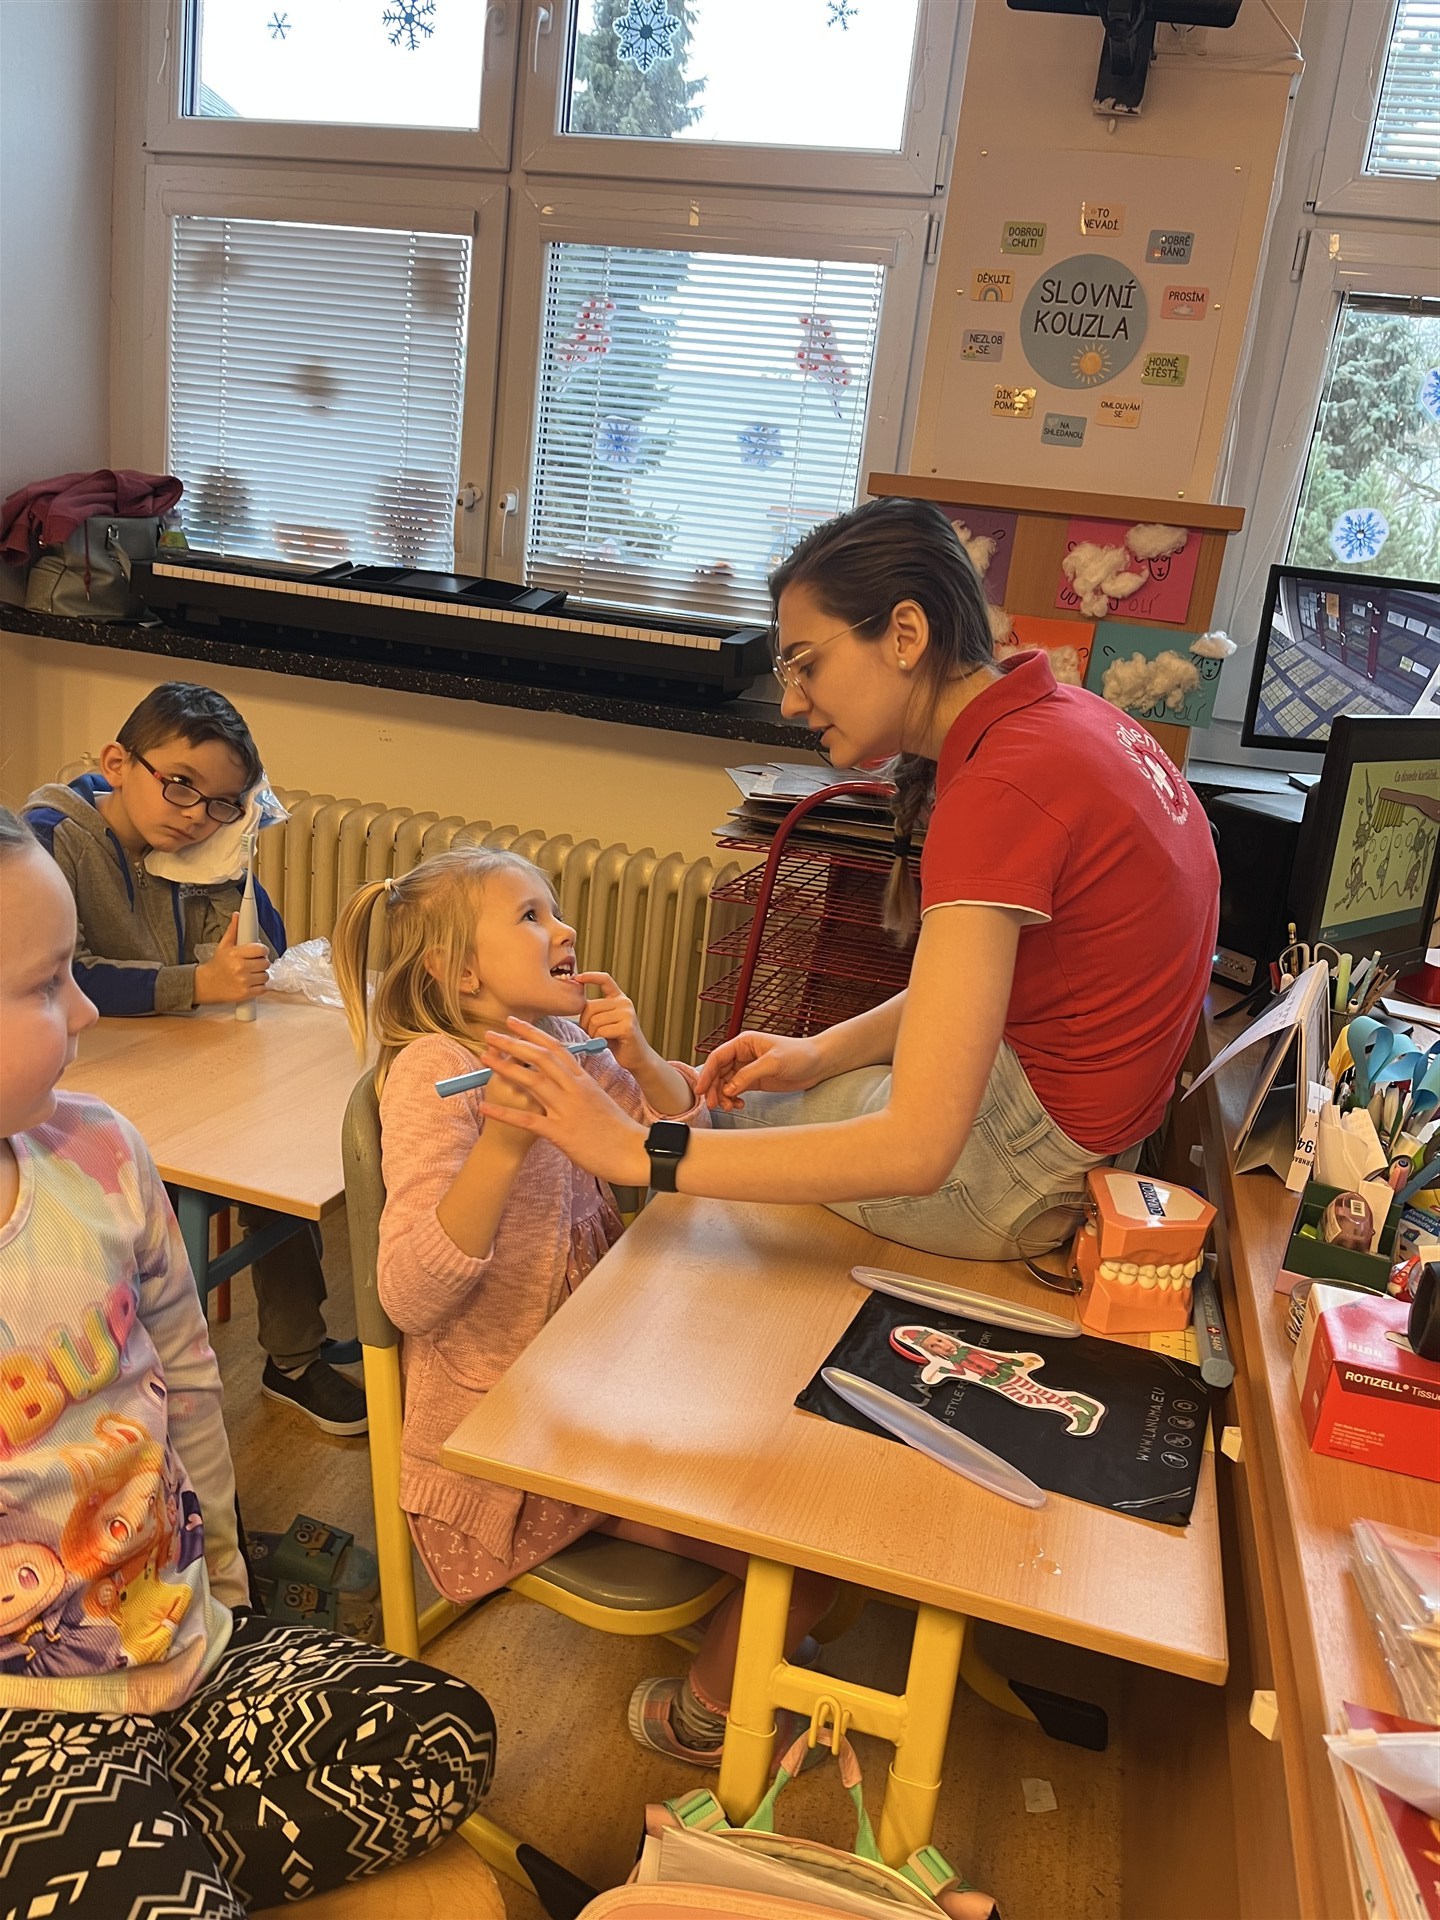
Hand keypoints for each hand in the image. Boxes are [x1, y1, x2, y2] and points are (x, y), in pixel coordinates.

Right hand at [194, 913, 268, 1005]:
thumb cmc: (217, 964)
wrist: (206, 984)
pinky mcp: (245, 993)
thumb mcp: (224, 945)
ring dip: (261, 975)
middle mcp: (240, 967)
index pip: (261, 949)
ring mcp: (243, 981)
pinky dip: (259, 986)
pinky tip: (251, 983)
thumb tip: (238, 915)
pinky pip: (263, 988)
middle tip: (253, 963)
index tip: (258, 952)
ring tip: (251, 973)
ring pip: (266, 976)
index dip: (262, 950)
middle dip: (261, 963)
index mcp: (236, 953)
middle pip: (266, 963)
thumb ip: (233, 930)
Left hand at [476, 1019, 649, 1185]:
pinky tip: (485, 1106)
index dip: (532, 1033)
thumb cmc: (617, 1129)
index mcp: (583, 1080)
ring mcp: (567, 1110)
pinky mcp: (561, 1133)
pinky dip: (504, 1112)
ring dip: (505, 1068)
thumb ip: (580, 1087)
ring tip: (484, 1058)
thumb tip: (566, 1077)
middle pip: (540, 1058)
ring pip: (532, 1082)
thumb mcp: (599, 1099)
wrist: (632, 1152)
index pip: (556, 1048)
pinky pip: (527, 1120)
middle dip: (513, 1043)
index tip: (514, 1023)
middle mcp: (575, 1089)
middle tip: (490, 1033)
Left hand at [576, 970, 651, 1075]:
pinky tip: (607, 1043)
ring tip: (602, 1039)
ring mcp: (627, 1014)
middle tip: (593, 1034)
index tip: (578, 977)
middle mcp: (624, 1003)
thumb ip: (596, 1011)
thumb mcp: (606, 1021)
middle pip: (591, 1007)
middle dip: (585, 1023)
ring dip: (593, 1034)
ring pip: (595, 1021)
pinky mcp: (627, 1027)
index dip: (590, 976)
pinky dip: (599, 1040)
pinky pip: (601, 1031)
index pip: (605, 980)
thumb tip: (575, 1004)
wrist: (637, 1057)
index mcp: (619, 998)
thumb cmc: (617, 1040)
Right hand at [695, 1030, 826, 1110]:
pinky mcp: (755, 1080)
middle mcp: (743, 1054)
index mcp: (744, 1043)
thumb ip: (749, 1075)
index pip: (717, 1057)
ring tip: (730, 1107)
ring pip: (726, 1083)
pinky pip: (736, 1090)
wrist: (819, 1063)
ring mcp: (748, 1068)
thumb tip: (728, 1089)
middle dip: (714, 1089)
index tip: (700, 1090)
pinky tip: (739, 1104)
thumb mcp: (773, 1062)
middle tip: (714, 1105)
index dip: (706, 1073)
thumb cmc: (800, 1055)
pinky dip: (734, 1098)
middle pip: (718, 1072)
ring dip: (724, 1096)